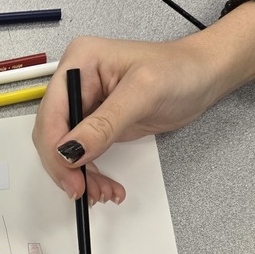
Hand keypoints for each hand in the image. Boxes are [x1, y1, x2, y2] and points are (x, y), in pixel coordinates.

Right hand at [32, 35, 222, 200]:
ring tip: (101, 191)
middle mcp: (76, 81)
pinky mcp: (96, 122)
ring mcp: (85, 103)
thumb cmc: (180, 70)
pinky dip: (90, 173)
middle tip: (83, 191)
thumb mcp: (142, 94)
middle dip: (66, 167)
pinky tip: (104, 184)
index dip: (56, 149)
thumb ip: (103, 124)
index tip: (71, 177)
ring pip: (64, 149)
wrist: (203, 77)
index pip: (51, 112)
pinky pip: (81, 154)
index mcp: (79, 62)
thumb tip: (71, 150)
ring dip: (79, 175)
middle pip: (52, 134)